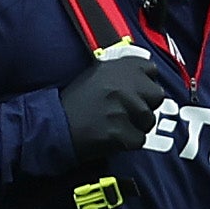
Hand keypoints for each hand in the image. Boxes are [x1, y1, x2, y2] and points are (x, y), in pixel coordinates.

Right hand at [57, 51, 175, 167]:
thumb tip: (146, 73)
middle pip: (157, 96)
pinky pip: (139, 140)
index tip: (137, 91)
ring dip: (136, 125)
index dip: (145, 83)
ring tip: (116, 125)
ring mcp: (123, 109)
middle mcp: (123, 84)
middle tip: (127, 112)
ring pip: (149, 120)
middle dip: (146, 105)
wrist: (53, 126)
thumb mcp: (96, 74)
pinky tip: (111, 137)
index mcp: (117, 66)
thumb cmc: (74, 102)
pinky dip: (127, 142)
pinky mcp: (120, 133)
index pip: (151, 70)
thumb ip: (121, 71)